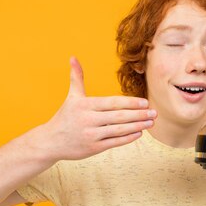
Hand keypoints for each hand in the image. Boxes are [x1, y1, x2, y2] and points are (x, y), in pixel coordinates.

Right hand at [38, 57, 155, 160]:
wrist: (50, 141)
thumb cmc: (64, 117)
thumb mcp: (71, 97)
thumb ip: (76, 78)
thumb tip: (73, 57)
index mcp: (85, 105)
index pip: (113, 103)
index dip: (130, 103)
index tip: (145, 102)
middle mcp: (89, 120)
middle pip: (119, 117)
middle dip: (139, 115)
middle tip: (155, 112)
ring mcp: (92, 135)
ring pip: (119, 130)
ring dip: (138, 126)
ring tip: (151, 122)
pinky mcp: (93, 148)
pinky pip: (115, 142)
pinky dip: (128, 138)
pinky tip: (139, 132)